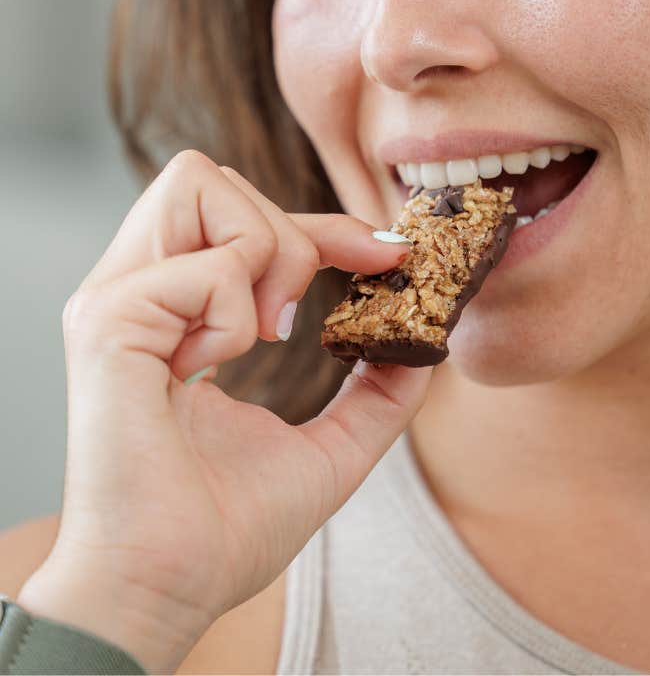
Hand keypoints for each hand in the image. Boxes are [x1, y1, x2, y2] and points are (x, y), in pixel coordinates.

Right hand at [18, 150, 430, 672]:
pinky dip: (235, 315)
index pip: (245, 219)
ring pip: (199, 184)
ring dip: (262, 256)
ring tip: (258, 338)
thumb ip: (377, 393)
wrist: (168, 589)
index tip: (387, 255)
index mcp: (175, 309)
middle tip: (295, 320)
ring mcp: (116, 297)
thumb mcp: (328, 448)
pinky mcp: (107, 320)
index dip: (324, 223)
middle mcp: (138, 287)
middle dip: (292, 233)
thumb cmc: (227, 527)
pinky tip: (209, 370)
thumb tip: (426, 346)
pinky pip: (206, 266)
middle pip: (214, 177)